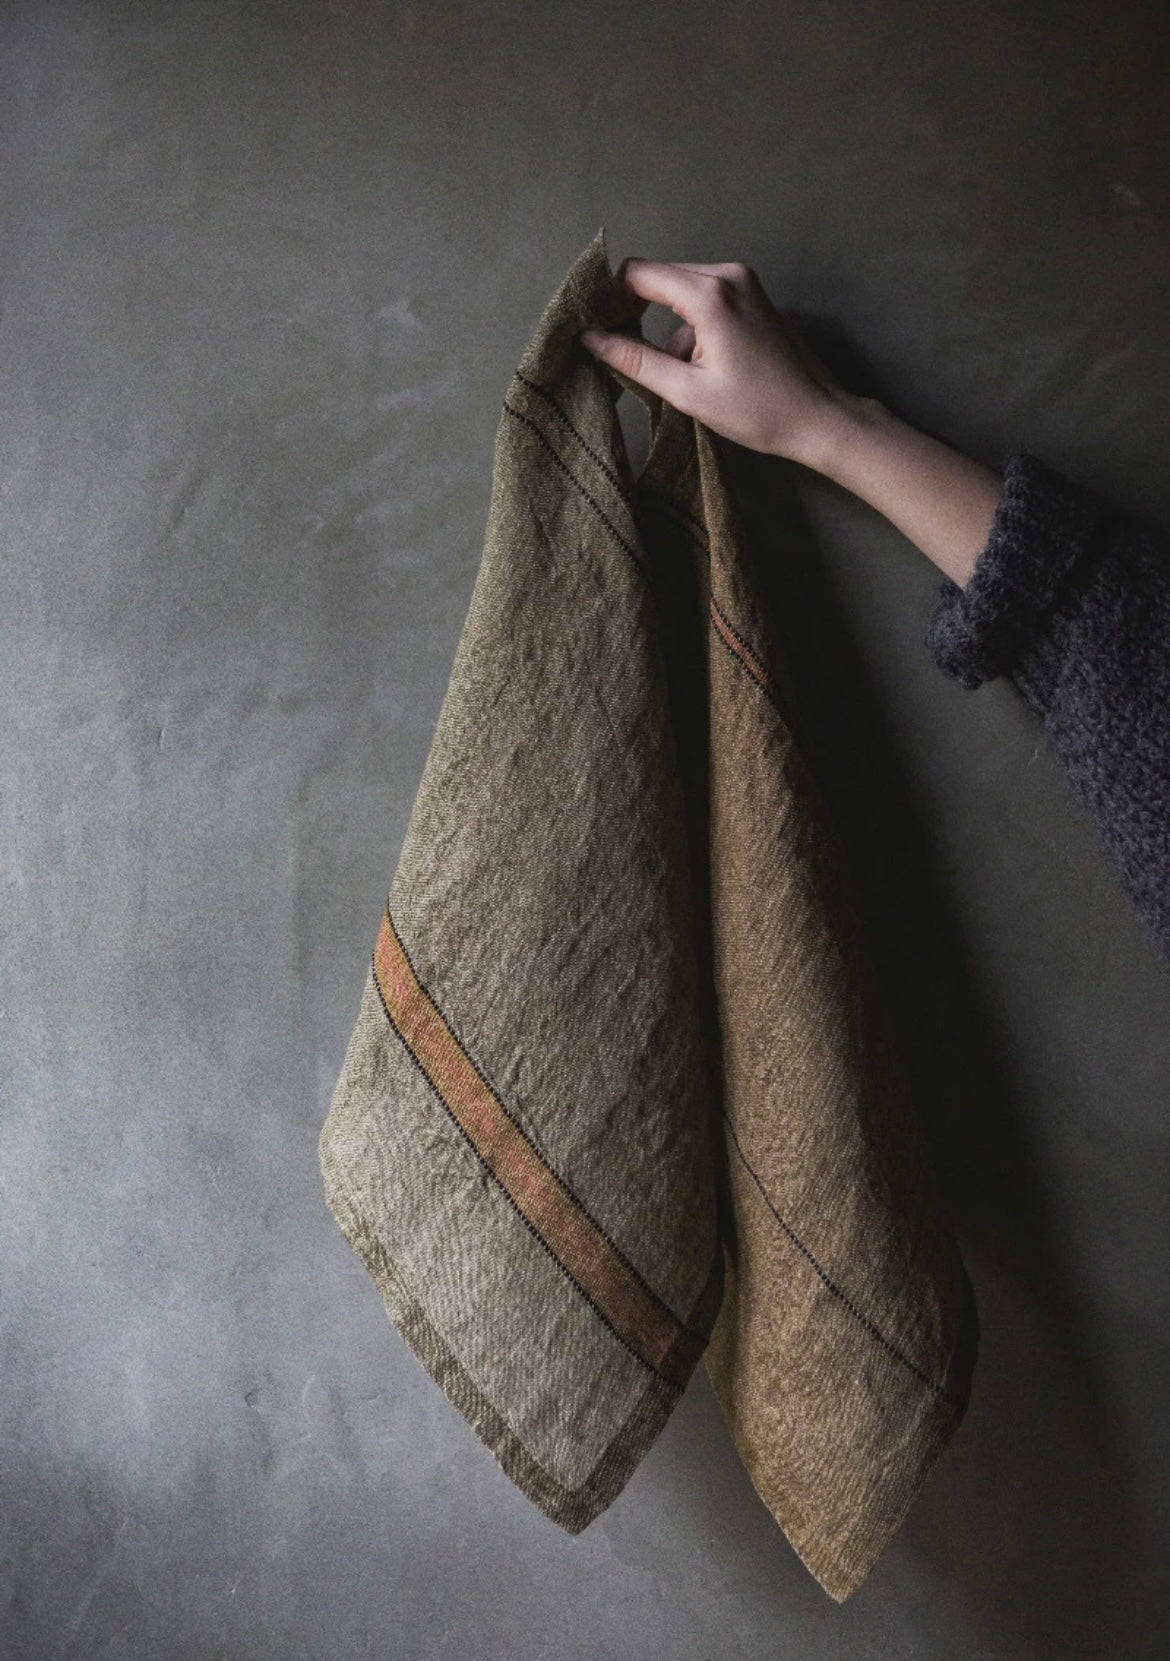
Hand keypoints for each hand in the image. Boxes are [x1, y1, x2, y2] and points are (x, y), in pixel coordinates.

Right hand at [580, 258, 858, 469]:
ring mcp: (744, 281)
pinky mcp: (752, 294)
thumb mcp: (688, 392)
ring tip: (681, 373)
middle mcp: (728, 274)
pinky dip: (692, 326)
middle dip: (638, 312)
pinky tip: (703, 365)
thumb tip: (592, 338)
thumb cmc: (758, 411)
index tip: (602, 329)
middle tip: (631, 356)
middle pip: (659, 277)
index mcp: (710, 294)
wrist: (818, 416)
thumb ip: (635, 360)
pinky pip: (705, 297)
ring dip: (669, 325)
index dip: (612, 297)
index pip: (639, 272)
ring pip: (681, 289)